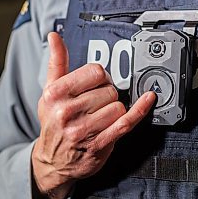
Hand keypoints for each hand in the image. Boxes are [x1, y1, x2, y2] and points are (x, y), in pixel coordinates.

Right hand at [32, 32, 155, 198]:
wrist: (52, 162)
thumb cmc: (53, 122)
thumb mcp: (49, 91)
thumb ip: (56, 61)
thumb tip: (54, 36)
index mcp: (56, 94)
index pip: (95, 72)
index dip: (99, 76)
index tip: (95, 83)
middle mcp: (67, 112)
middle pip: (108, 89)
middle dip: (106, 94)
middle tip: (95, 103)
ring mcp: (83, 130)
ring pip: (118, 106)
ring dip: (114, 109)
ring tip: (100, 116)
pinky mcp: (99, 145)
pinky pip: (126, 123)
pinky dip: (140, 110)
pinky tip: (148, 99)